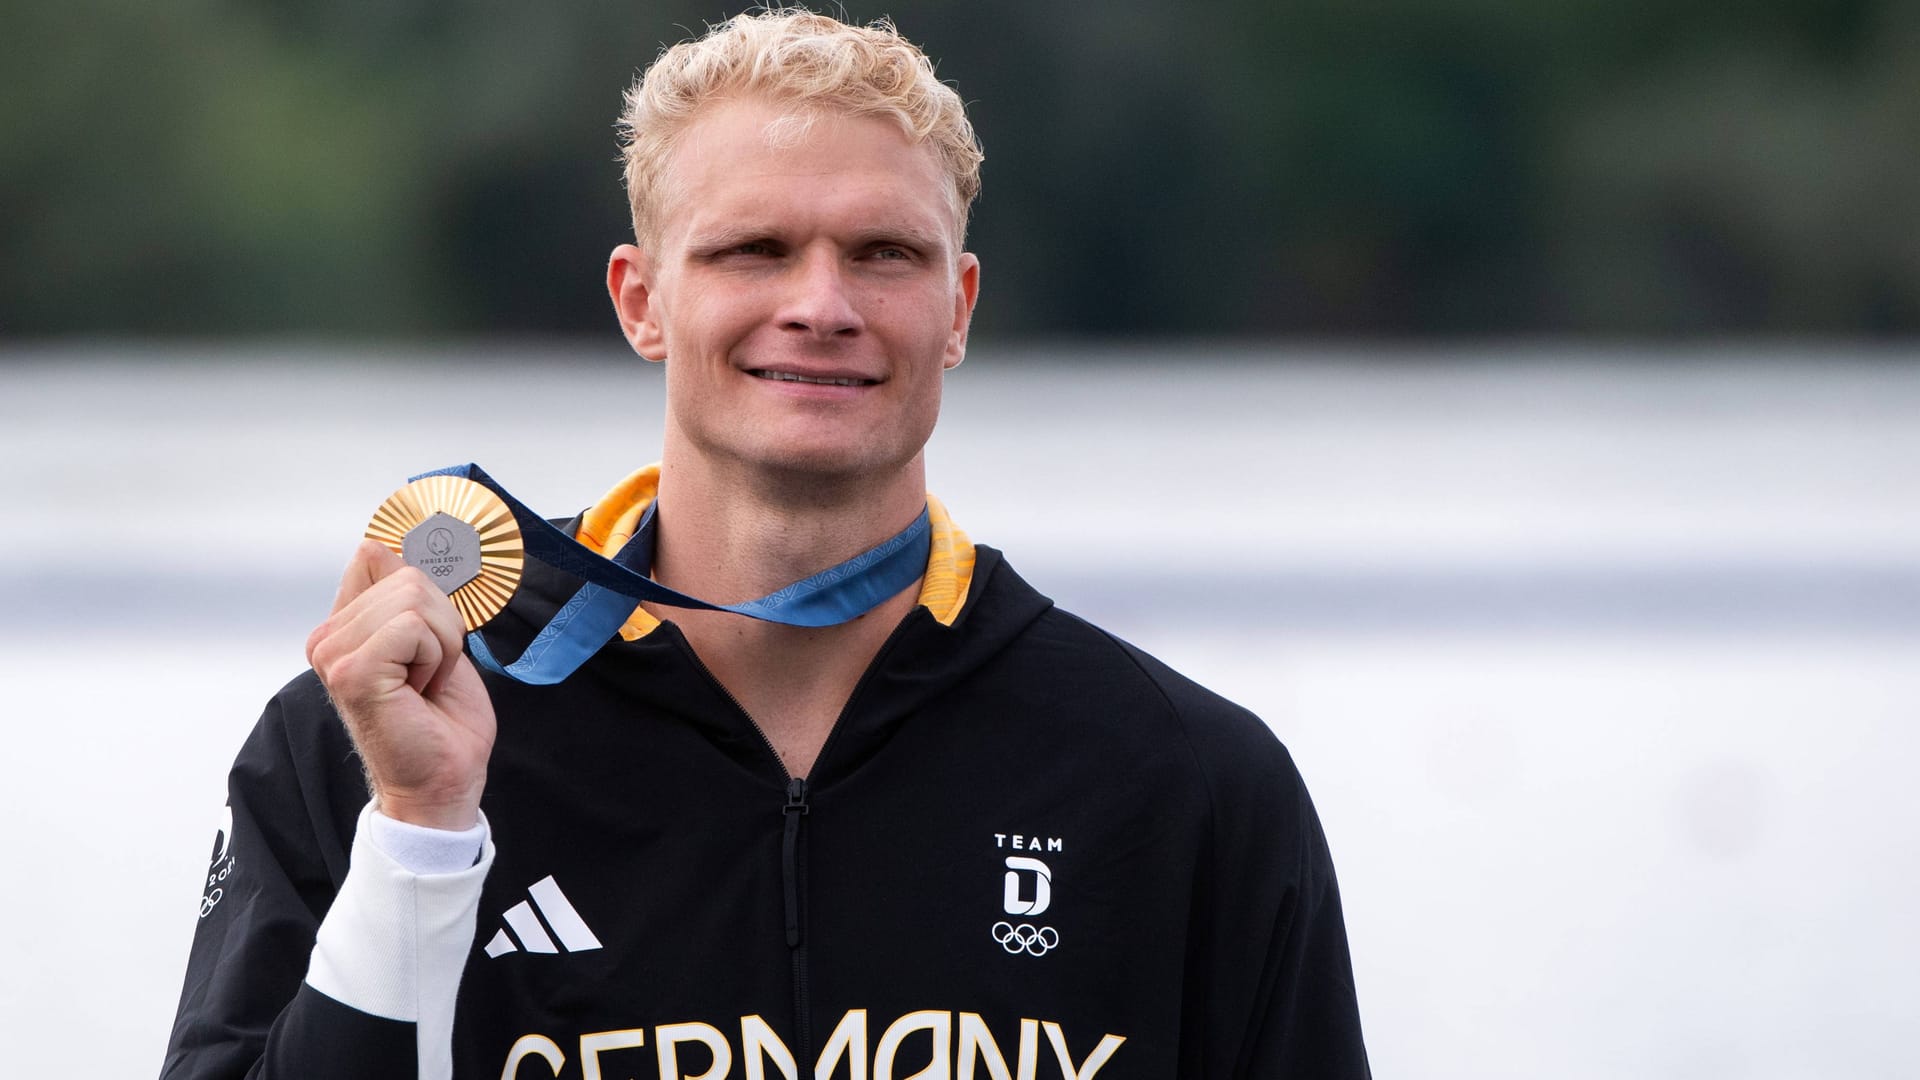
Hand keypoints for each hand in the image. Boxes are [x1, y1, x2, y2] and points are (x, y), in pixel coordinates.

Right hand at [306, 540, 495, 829]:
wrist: (443, 779)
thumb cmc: (440, 718)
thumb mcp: (432, 639)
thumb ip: (406, 594)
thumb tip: (390, 542)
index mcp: (342, 626)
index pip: (375, 555)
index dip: (422, 591)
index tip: (425, 643)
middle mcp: (327, 638)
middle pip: (407, 576)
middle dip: (442, 626)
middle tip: (428, 674)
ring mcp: (333, 654)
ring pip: (414, 599)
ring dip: (442, 644)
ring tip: (424, 683)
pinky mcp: (351, 671)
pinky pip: (413, 627)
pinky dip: (435, 658)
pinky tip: (419, 692)